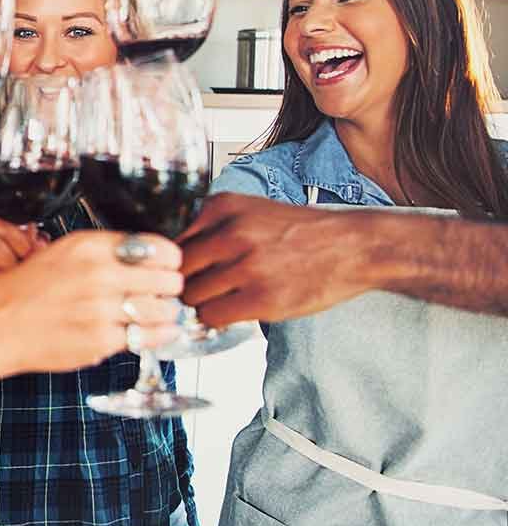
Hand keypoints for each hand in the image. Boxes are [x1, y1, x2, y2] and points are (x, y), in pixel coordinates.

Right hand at [0, 231, 183, 373]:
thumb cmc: (25, 290)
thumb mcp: (63, 253)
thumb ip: (105, 252)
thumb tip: (151, 259)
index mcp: (90, 245)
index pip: (159, 248)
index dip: (169, 261)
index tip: (166, 268)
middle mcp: (99, 273)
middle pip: (169, 279)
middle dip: (168, 288)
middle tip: (159, 294)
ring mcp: (101, 309)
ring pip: (164, 311)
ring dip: (164, 314)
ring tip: (152, 315)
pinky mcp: (101, 340)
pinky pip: (149, 338)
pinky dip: (155, 337)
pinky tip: (147, 332)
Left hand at [178, 193, 373, 326]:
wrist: (355, 246)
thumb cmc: (302, 233)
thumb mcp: (252, 212)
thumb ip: (212, 228)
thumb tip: (172, 261)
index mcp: (223, 207)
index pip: (171, 243)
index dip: (173, 265)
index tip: (183, 276)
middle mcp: (231, 232)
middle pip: (176, 271)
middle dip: (183, 286)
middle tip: (198, 294)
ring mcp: (246, 265)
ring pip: (191, 296)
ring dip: (200, 305)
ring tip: (219, 302)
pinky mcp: (262, 297)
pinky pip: (212, 315)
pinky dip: (215, 319)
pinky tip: (231, 312)